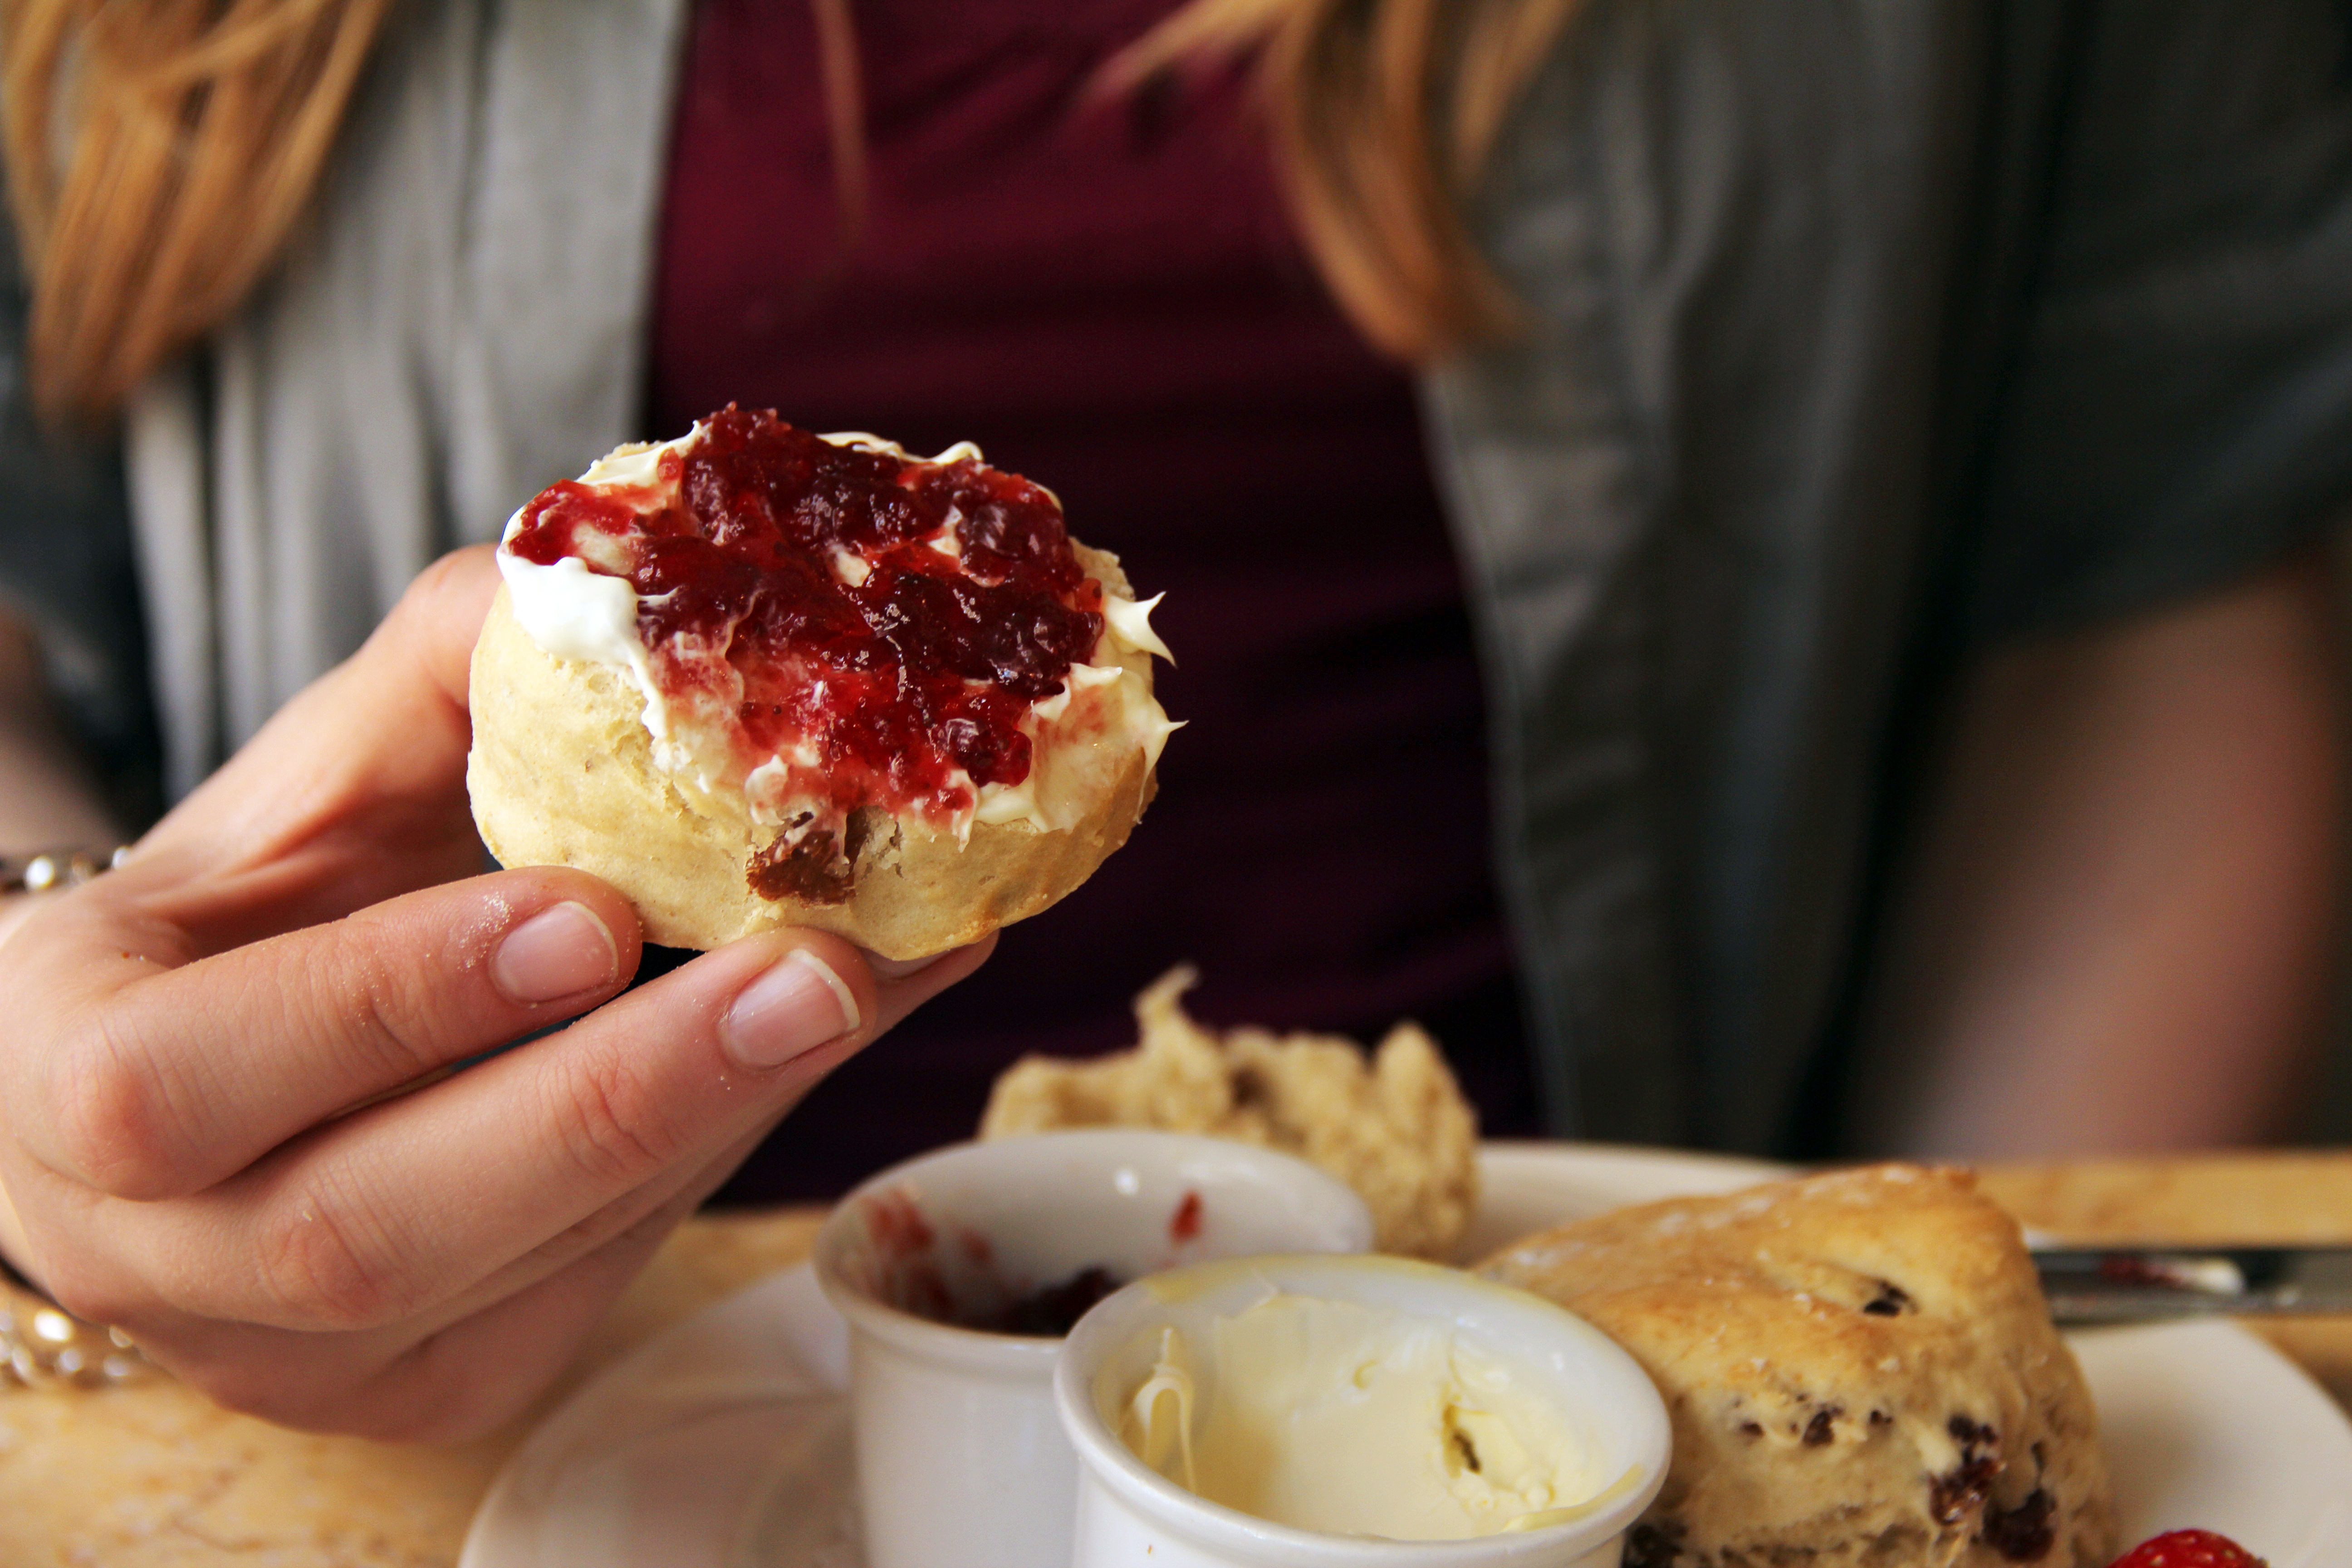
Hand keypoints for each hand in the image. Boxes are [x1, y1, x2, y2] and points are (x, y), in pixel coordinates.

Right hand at [0, 547, 990, 1438]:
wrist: (212, 1062)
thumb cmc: (259, 893)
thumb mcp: (311, 768)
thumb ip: (452, 672)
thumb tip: (651, 588)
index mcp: (60, 1073)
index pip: (185, 1080)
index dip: (393, 1002)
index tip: (591, 913)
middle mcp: (156, 1256)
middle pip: (378, 1226)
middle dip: (620, 1098)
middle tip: (820, 970)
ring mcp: (305, 1359)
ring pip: (530, 1266)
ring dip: (733, 1113)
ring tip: (890, 974)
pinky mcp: (442, 1382)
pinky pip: (603, 1276)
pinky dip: (732, 1145)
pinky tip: (835, 1034)